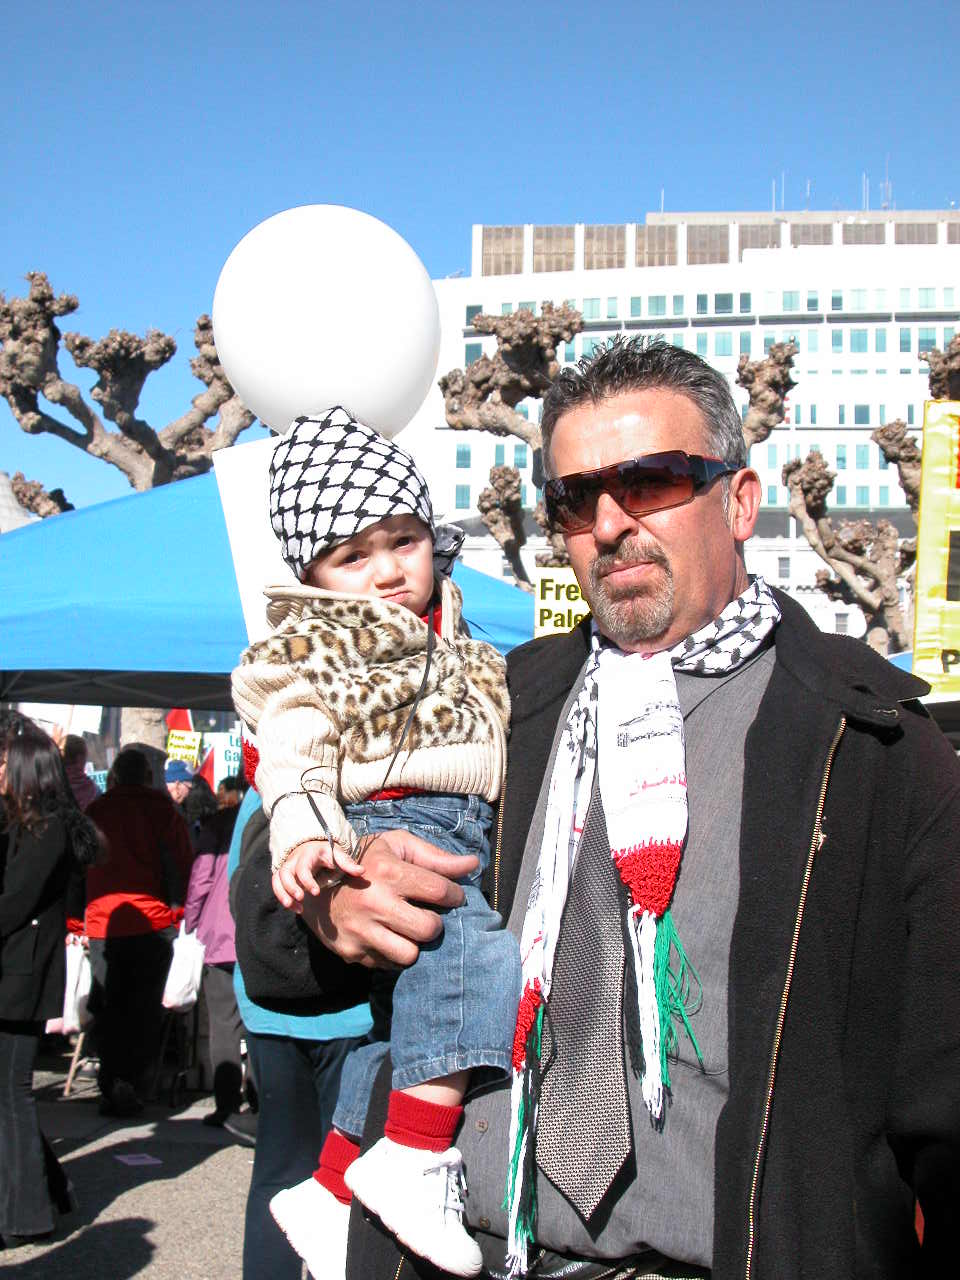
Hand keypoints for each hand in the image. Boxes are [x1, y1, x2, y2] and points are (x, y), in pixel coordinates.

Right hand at [272, 840, 363, 909]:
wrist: (313, 847)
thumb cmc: (328, 853)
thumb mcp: (338, 854)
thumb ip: (348, 863)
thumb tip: (362, 871)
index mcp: (308, 854)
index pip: (302, 867)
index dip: (307, 880)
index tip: (316, 892)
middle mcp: (294, 860)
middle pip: (285, 873)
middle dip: (291, 887)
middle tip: (302, 898)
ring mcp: (287, 867)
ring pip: (277, 880)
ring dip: (283, 894)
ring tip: (297, 907)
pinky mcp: (283, 875)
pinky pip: (276, 885)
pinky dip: (282, 897)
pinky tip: (295, 908)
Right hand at [298, 828, 477, 968]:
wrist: (316, 883)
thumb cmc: (367, 861)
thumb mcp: (397, 847)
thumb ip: (436, 858)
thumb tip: (473, 864)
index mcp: (388, 873)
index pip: (440, 891)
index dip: (454, 895)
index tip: (452, 896)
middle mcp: (375, 904)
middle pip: (429, 929)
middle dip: (436, 923)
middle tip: (429, 914)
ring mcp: (361, 932)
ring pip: (411, 954)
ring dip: (416, 943)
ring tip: (409, 929)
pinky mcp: (352, 953)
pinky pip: (389, 965)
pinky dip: (395, 953)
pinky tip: (390, 936)